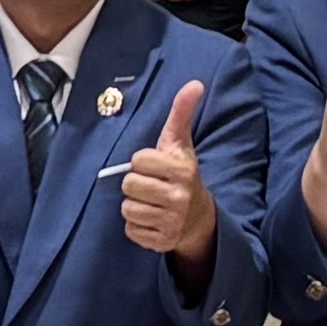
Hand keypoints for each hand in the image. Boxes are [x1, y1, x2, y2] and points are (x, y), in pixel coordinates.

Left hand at [116, 81, 219, 259]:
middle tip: (150, 184)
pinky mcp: (162, 242)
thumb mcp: (181, 143)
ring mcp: (171, 222)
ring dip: (134, 205)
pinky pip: (131, 230)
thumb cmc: (181, 173)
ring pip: (127, 208)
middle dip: (135, 184)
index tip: (154, 166)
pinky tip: (151, 219)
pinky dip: (136, 225)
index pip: (138, 161)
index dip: (142, 162)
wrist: (198, 218)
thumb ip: (182, 113)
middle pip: (129, 185)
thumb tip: (195, 83)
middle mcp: (178, 197)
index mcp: (181, 170)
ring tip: (150, 202)